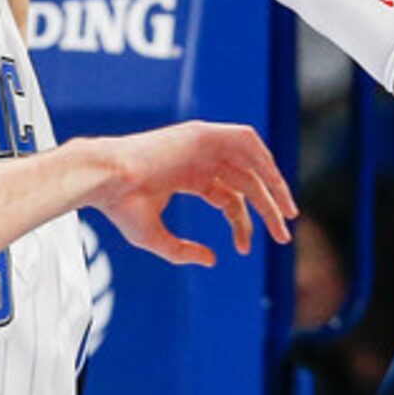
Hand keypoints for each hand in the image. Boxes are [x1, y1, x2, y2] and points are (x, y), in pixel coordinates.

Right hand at [89, 120, 295, 266]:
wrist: (105, 180)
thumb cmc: (122, 207)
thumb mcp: (156, 238)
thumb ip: (184, 251)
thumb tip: (214, 260)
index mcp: (188, 178)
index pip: (229, 199)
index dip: (244, 223)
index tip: (246, 248)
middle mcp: (198, 160)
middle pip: (246, 183)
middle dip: (268, 209)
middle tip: (284, 235)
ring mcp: (201, 146)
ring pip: (251, 161)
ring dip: (273, 183)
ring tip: (288, 211)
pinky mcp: (202, 134)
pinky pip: (244, 138)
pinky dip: (263, 156)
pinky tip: (274, 181)